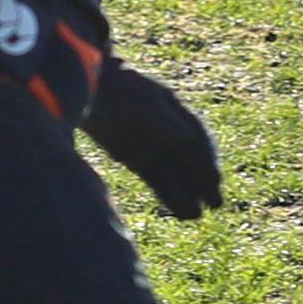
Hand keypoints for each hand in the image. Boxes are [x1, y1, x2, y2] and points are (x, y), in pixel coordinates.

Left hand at [81, 60, 223, 218]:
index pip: (199, 141)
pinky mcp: (133, 157)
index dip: (207, 162)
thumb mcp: (146, 101)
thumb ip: (165, 120)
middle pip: (190, 162)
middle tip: (216, 204)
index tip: (214, 181)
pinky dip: (168, 195)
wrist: (86, 87)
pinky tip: (180, 211)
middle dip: (203, 183)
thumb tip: (187, 136)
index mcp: (176, 112)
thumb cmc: (119, 89)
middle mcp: (167, 131)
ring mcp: (151, 144)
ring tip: (195, 216)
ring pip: (175, 174)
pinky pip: (156, 179)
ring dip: (187, 194)